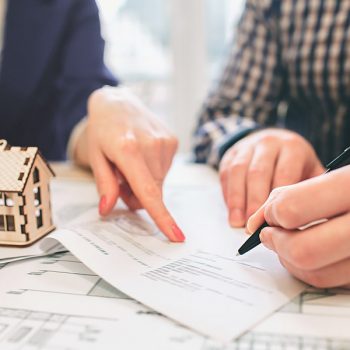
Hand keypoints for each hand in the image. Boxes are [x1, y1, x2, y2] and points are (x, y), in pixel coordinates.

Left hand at [77, 86, 184, 241]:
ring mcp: (165, 142)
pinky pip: (165, 170)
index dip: (162, 216)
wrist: (118, 103)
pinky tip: (143, 156)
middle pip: (152, 191)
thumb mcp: (96, 156)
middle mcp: (151, 145)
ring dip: (146, 182)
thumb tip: (108, 210)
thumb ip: (104, 184)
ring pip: (159, 182)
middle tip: (121, 182)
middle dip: (137, 196)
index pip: (148, 191)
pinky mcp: (173, 140)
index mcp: (128, 149)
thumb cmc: (103, 130)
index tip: (175, 235)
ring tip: (132, 164)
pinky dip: (153, 170)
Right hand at [219, 129, 323, 227]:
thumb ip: (308, 190)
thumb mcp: (310, 171)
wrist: (273, 140)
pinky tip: (232, 211)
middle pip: (259, 173)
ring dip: (237, 199)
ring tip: (237, 222)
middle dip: (254, 201)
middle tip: (252, 225)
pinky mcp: (231, 153)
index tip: (273, 222)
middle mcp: (268, 143)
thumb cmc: (295, 163)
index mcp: (292, 147)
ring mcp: (247, 146)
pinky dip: (228, 194)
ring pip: (239, 172)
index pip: (284, 174)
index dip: (277, 199)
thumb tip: (303, 218)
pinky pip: (227, 173)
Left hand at [247, 166, 349, 287]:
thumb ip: (285, 196)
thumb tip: (253, 224)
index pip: (291, 209)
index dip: (273, 213)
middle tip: (270, 235)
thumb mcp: (327, 179)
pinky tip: (313, 253)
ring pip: (316, 274)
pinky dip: (312, 270)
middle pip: (301, 250)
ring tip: (290, 243)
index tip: (272, 214)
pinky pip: (331, 282)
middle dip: (277, 243)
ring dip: (289, 260)